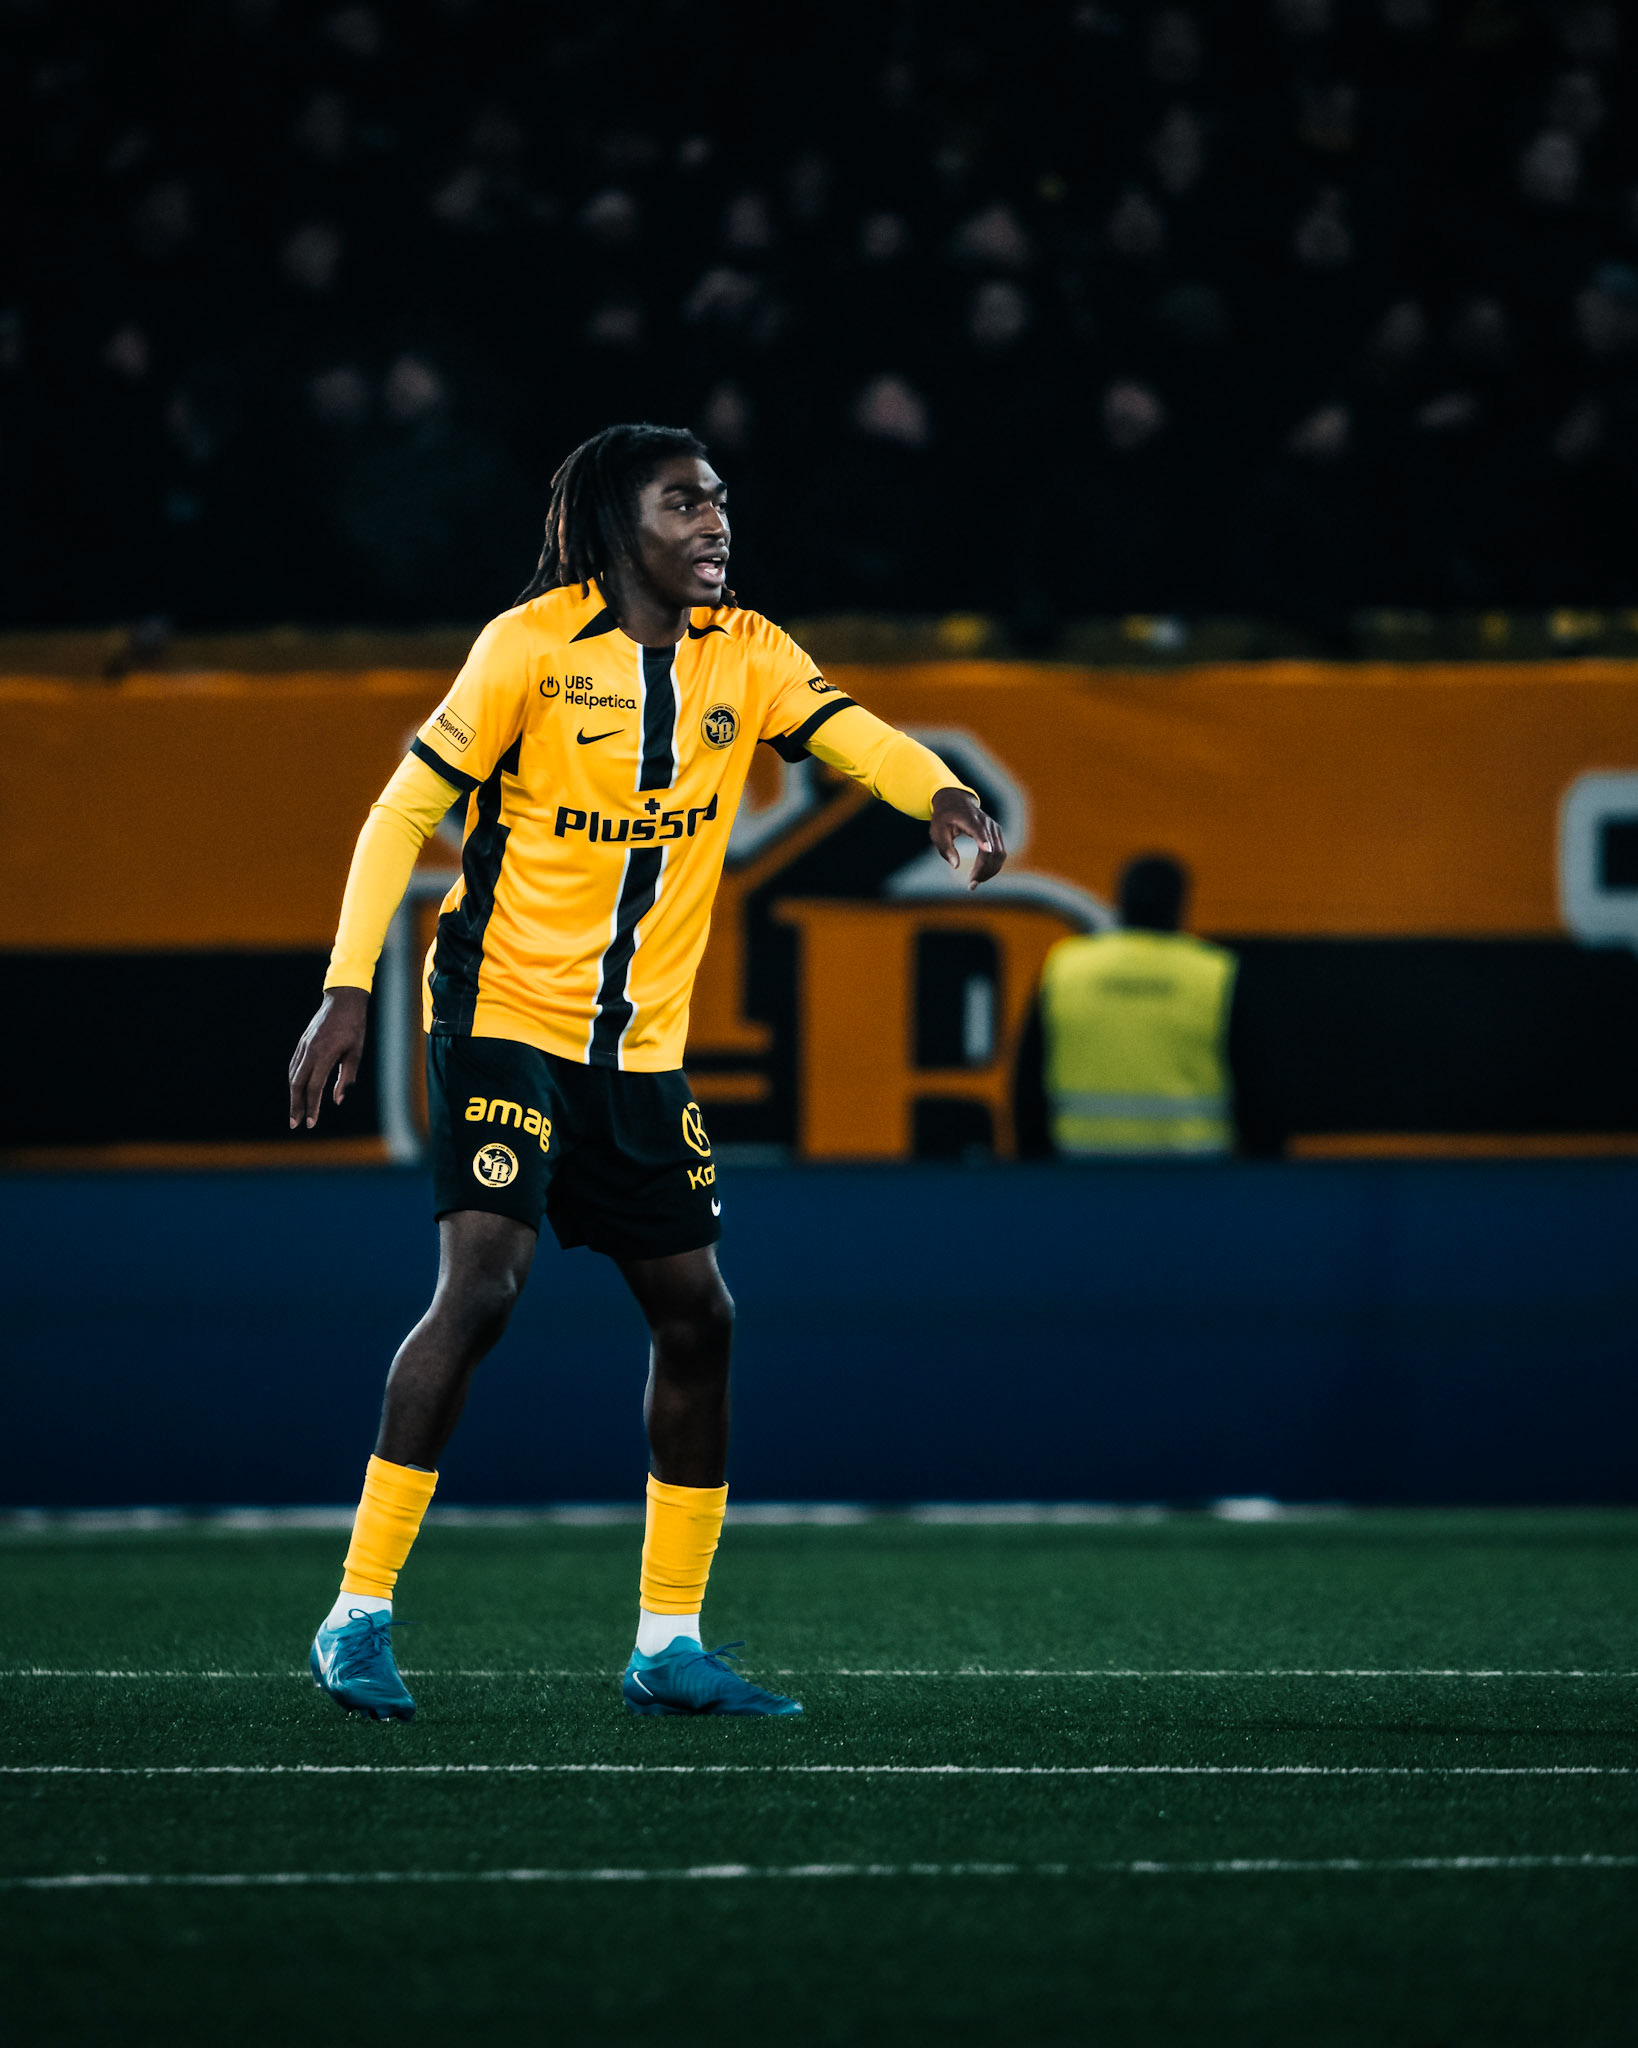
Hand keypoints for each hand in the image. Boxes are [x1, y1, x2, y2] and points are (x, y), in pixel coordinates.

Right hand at [288, 986, 368, 1129]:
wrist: (343, 1001)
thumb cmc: (354, 1028)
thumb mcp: (355, 1053)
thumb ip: (346, 1078)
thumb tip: (337, 1100)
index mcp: (325, 1055)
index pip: (314, 1087)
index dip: (312, 1107)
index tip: (311, 1123)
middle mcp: (310, 1052)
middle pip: (297, 1084)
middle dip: (296, 1106)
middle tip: (295, 1124)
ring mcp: (304, 1046)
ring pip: (293, 1075)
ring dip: (293, 1095)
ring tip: (295, 1111)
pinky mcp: (302, 1043)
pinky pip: (294, 1065)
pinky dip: (293, 1080)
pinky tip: (296, 1090)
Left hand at [929, 787, 1005, 888]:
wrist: (954, 802)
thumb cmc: (943, 819)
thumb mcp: (937, 832)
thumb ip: (945, 848)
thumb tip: (955, 866)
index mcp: (968, 819)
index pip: (978, 830)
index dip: (983, 840)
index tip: (987, 850)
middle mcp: (985, 822)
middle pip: (991, 849)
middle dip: (983, 869)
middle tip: (971, 885)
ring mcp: (993, 828)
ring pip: (999, 853)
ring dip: (990, 871)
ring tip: (975, 882)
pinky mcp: (997, 833)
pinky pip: (1000, 853)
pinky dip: (993, 866)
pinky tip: (982, 875)